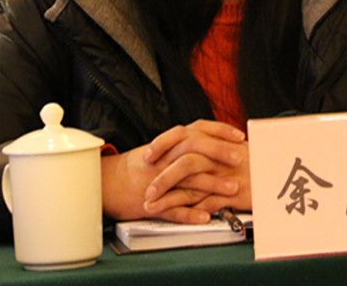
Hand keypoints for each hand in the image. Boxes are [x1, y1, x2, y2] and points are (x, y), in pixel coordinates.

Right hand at [101, 120, 247, 222]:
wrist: (106, 183)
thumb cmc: (138, 167)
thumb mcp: (162, 150)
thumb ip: (186, 146)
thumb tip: (215, 144)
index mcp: (169, 144)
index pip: (197, 130)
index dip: (219, 131)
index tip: (239, 135)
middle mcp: (164, 158)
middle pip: (194, 148)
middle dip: (219, 151)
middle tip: (239, 158)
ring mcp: (157, 179)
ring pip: (187, 178)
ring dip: (212, 183)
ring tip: (232, 189)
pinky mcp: (151, 202)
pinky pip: (171, 209)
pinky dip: (189, 214)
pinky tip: (206, 217)